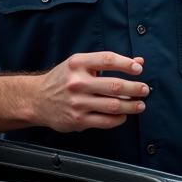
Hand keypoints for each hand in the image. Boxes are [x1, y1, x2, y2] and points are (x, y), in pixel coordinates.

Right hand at [33, 52, 148, 132]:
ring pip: (113, 105)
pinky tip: (124, 115)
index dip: (127, 64)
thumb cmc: (62, 80)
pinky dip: (119, 118)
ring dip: (132, 105)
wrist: (36, 100)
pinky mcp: (78, 120)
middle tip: (145, 89)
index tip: (139, 69)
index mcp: (78, 64)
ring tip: (140, 105)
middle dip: (135, 88)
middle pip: (115, 85)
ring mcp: (78, 103)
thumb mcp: (80, 64)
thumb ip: (108, 62)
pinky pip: (106, 121)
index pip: (108, 60)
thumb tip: (138, 61)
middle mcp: (77, 82)